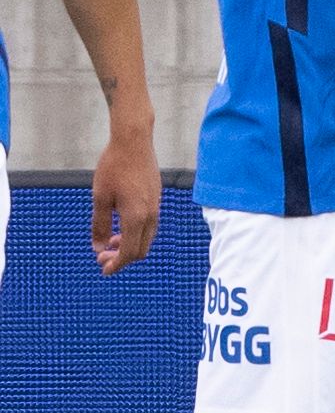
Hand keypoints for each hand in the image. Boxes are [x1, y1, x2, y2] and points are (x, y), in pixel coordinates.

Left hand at [91, 124, 159, 274]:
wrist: (134, 143)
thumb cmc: (114, 168)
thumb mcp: (100, 198)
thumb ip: (100, 226)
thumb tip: (99, 248)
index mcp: (136, 218)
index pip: (129, 253)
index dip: (116, 265)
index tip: (104, 269)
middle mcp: (150, 216)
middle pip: (141, 250)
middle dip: (122, 258)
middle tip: (102, 257)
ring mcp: (156, 207)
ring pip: (146, 238)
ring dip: (129, 245)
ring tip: (110, 241)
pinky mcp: (156, 199)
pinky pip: (149, 226)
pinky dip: (135, 234)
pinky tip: (121, 225)